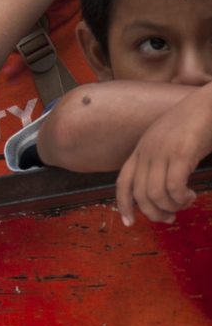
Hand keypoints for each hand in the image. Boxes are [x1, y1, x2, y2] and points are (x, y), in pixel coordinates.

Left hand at [116, 87, 211, 225]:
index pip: (123, 181)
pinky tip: (191, 195)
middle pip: (139, 194)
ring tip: (184, 203)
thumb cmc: (193, 124)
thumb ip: (158, 161)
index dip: (123, 204)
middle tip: (170, 217)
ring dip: (170, 206)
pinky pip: (173, 186)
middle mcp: (147, 151)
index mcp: (141, 150)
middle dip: (153, 212)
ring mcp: (162, 152)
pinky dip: (180, 198)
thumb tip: (159, 191)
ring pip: (155, 194)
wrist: (208, 103)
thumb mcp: (166, 143)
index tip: (129, 222)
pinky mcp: (181, 153)